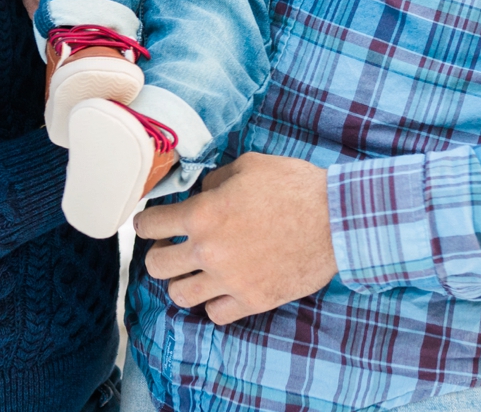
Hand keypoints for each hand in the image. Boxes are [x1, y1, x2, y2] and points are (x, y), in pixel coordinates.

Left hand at [133, 152, 337, 324]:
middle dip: (158, 254)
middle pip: (156, 266)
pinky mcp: (252, 300)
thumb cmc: (295, 187)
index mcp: (203, 214)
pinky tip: (222, 289)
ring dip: (182, 282)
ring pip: (179, 295)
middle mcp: (208, 251)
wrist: (336, 220)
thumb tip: (202, 191)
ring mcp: (229, 280)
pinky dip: (214, 303)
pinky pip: (215, 313)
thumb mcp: (249, 166)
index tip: (148, 224)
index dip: (144, 223)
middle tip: (170, 247)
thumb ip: (216, 180)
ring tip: (193, 272)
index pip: (149, 226)